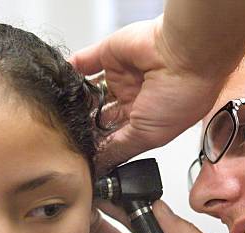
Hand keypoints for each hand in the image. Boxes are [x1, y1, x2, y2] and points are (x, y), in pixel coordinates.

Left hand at [70, 17, 223, 171]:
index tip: (81, 156)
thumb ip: (119, 149)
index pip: (116, 136)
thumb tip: (101, 166)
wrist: (184, 55)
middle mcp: (135, 97)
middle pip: (101, 115)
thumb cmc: (181, 95)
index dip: (99, 145)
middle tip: (65, 137)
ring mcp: (121, 75)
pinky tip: (59, 86)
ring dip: (76, 103)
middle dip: (85, 126)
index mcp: (148, 119)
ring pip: (91, 92)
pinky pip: (83, 62)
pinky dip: (69, 73)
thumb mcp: (148, 136)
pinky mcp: (110, 54)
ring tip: (61, 116)